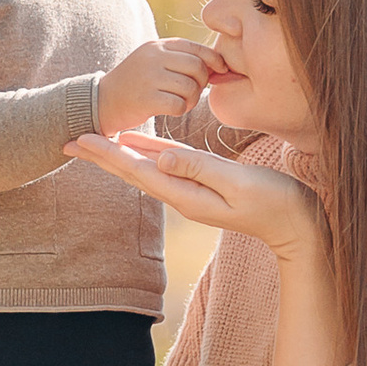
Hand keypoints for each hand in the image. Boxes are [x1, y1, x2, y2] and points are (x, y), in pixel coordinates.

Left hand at [67, 126, 324, 257]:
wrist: (298, 226)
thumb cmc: (275, 202)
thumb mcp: (238, 183)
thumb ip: (200, 168)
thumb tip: (161, 157)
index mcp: (186, 194)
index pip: (137, 171)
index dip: (107, 154)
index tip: (79, 139)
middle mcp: (183, 195)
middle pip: (133, 172)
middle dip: (101, 155)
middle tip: (68, 140)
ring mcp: (192, 193)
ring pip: (145, 169)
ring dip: (118, 155)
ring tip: (94, 141)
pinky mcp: (205, 187)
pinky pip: (165, 168)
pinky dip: (146, 155)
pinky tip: (137, 145)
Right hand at [96, 36, 215, 137]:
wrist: (101, 101)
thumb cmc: (135, 84)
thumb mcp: (154, 62)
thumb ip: (181, 60)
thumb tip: (219, 66)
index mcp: (157, 45)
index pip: (196, 48)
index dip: (214, 59)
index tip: (221, 70)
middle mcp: (153, 57)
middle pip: (197, 67)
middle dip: (202, 82)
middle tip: (192, 92)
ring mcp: (148, 77)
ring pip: (190, 87)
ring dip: (191, 99)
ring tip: (180, 102)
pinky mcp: (146, 99)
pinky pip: (179, 104)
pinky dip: (180, 110)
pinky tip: (170, 110)